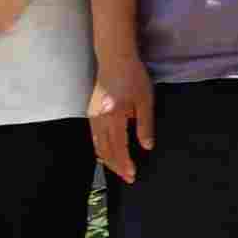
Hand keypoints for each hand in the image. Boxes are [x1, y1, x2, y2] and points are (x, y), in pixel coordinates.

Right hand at [86, 64, 146, 184]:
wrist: (115, 59)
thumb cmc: (134, 77)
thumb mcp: (145, 100)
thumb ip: (145, 125)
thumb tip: (146, 147)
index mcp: (114, 117)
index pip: (118, 147)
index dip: (124, 163)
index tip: (132, 175)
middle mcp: (99, 119)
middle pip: (105, 150)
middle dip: (116, 166)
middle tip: (128, 178)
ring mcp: (93, 116)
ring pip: (97, 145)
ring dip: (107, 160)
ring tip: (118, 170)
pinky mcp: (91, 112)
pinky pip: (93, 137)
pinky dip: (100, 149)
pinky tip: (106, 154)